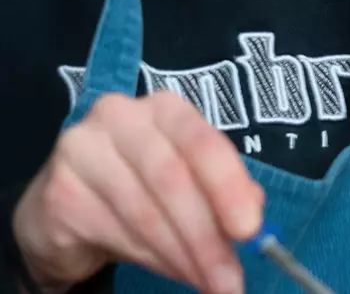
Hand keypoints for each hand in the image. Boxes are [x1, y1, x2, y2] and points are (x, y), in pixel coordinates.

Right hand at [12, 91, 262, 293]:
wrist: (64, 208)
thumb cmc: (140, 186)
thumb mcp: (188, 180)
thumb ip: (223, 190)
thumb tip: (253, 213)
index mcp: (165, 109)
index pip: (203, 142)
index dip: (229, 187)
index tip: (250, 230)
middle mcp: (122, 117)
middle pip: (173, 180)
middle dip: (206, 237)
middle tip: (229, 280)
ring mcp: (84, 151)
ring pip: (145, 212)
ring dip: (182, 256)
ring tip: (206, 281)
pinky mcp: (60, 192)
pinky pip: (115, 232)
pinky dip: (149, 258)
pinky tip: (168, 271)